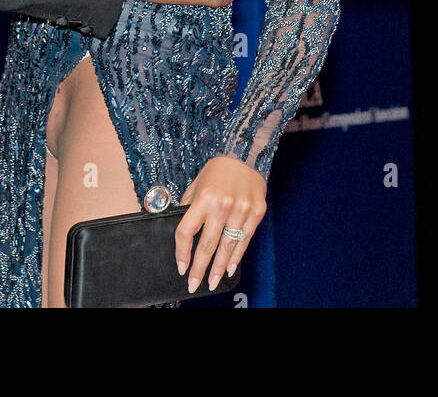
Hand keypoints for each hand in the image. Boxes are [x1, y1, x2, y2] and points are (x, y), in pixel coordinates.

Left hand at [175, 155, 267, 292]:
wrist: (245, 153)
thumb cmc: (217, 170)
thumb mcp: (196, 184)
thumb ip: (188, 207)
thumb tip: (182, 232)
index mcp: (203, 198)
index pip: (187, 232)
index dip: (182, 252)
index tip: (181, 267)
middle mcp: (222, 206)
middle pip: (207, 245)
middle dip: (199, 268)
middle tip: (194, 284)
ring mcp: (241, 210)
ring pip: (227, 247)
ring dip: (219, 268)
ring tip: (212, 282)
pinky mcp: (256, 212)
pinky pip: (245, 240)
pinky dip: (237, 256)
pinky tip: (230, 268)